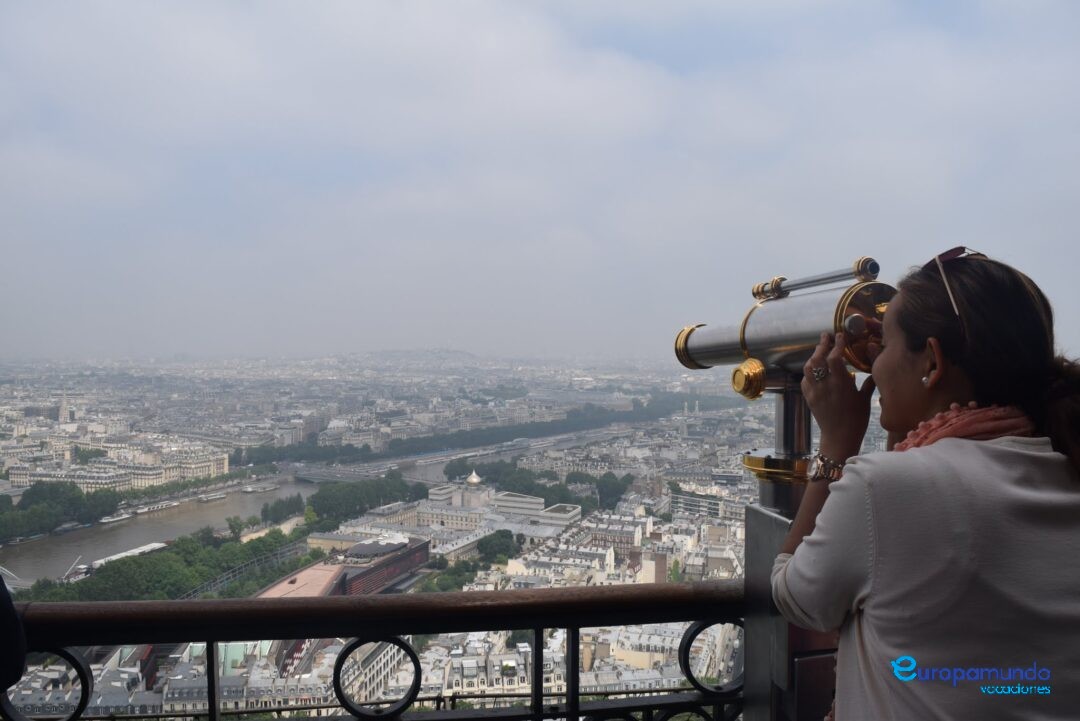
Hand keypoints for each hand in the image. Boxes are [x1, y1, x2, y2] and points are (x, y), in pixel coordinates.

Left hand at [801, 331, 876, 456]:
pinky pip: (805, 380)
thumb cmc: (857, 419)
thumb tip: (873, 365)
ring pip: (808, 368)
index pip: (835, 358)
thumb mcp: (865, 399)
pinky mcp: (809, 398)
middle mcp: (825, 386)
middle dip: (822, 345)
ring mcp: (814, 392)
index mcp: (841, 384)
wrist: (840, 437)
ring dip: (813, 356)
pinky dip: (809, 371)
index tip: (840, 335)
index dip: (837, 344)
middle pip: (818, 359)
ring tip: (820, 350)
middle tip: (826, 336)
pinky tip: (815, 369)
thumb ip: (868, 381)